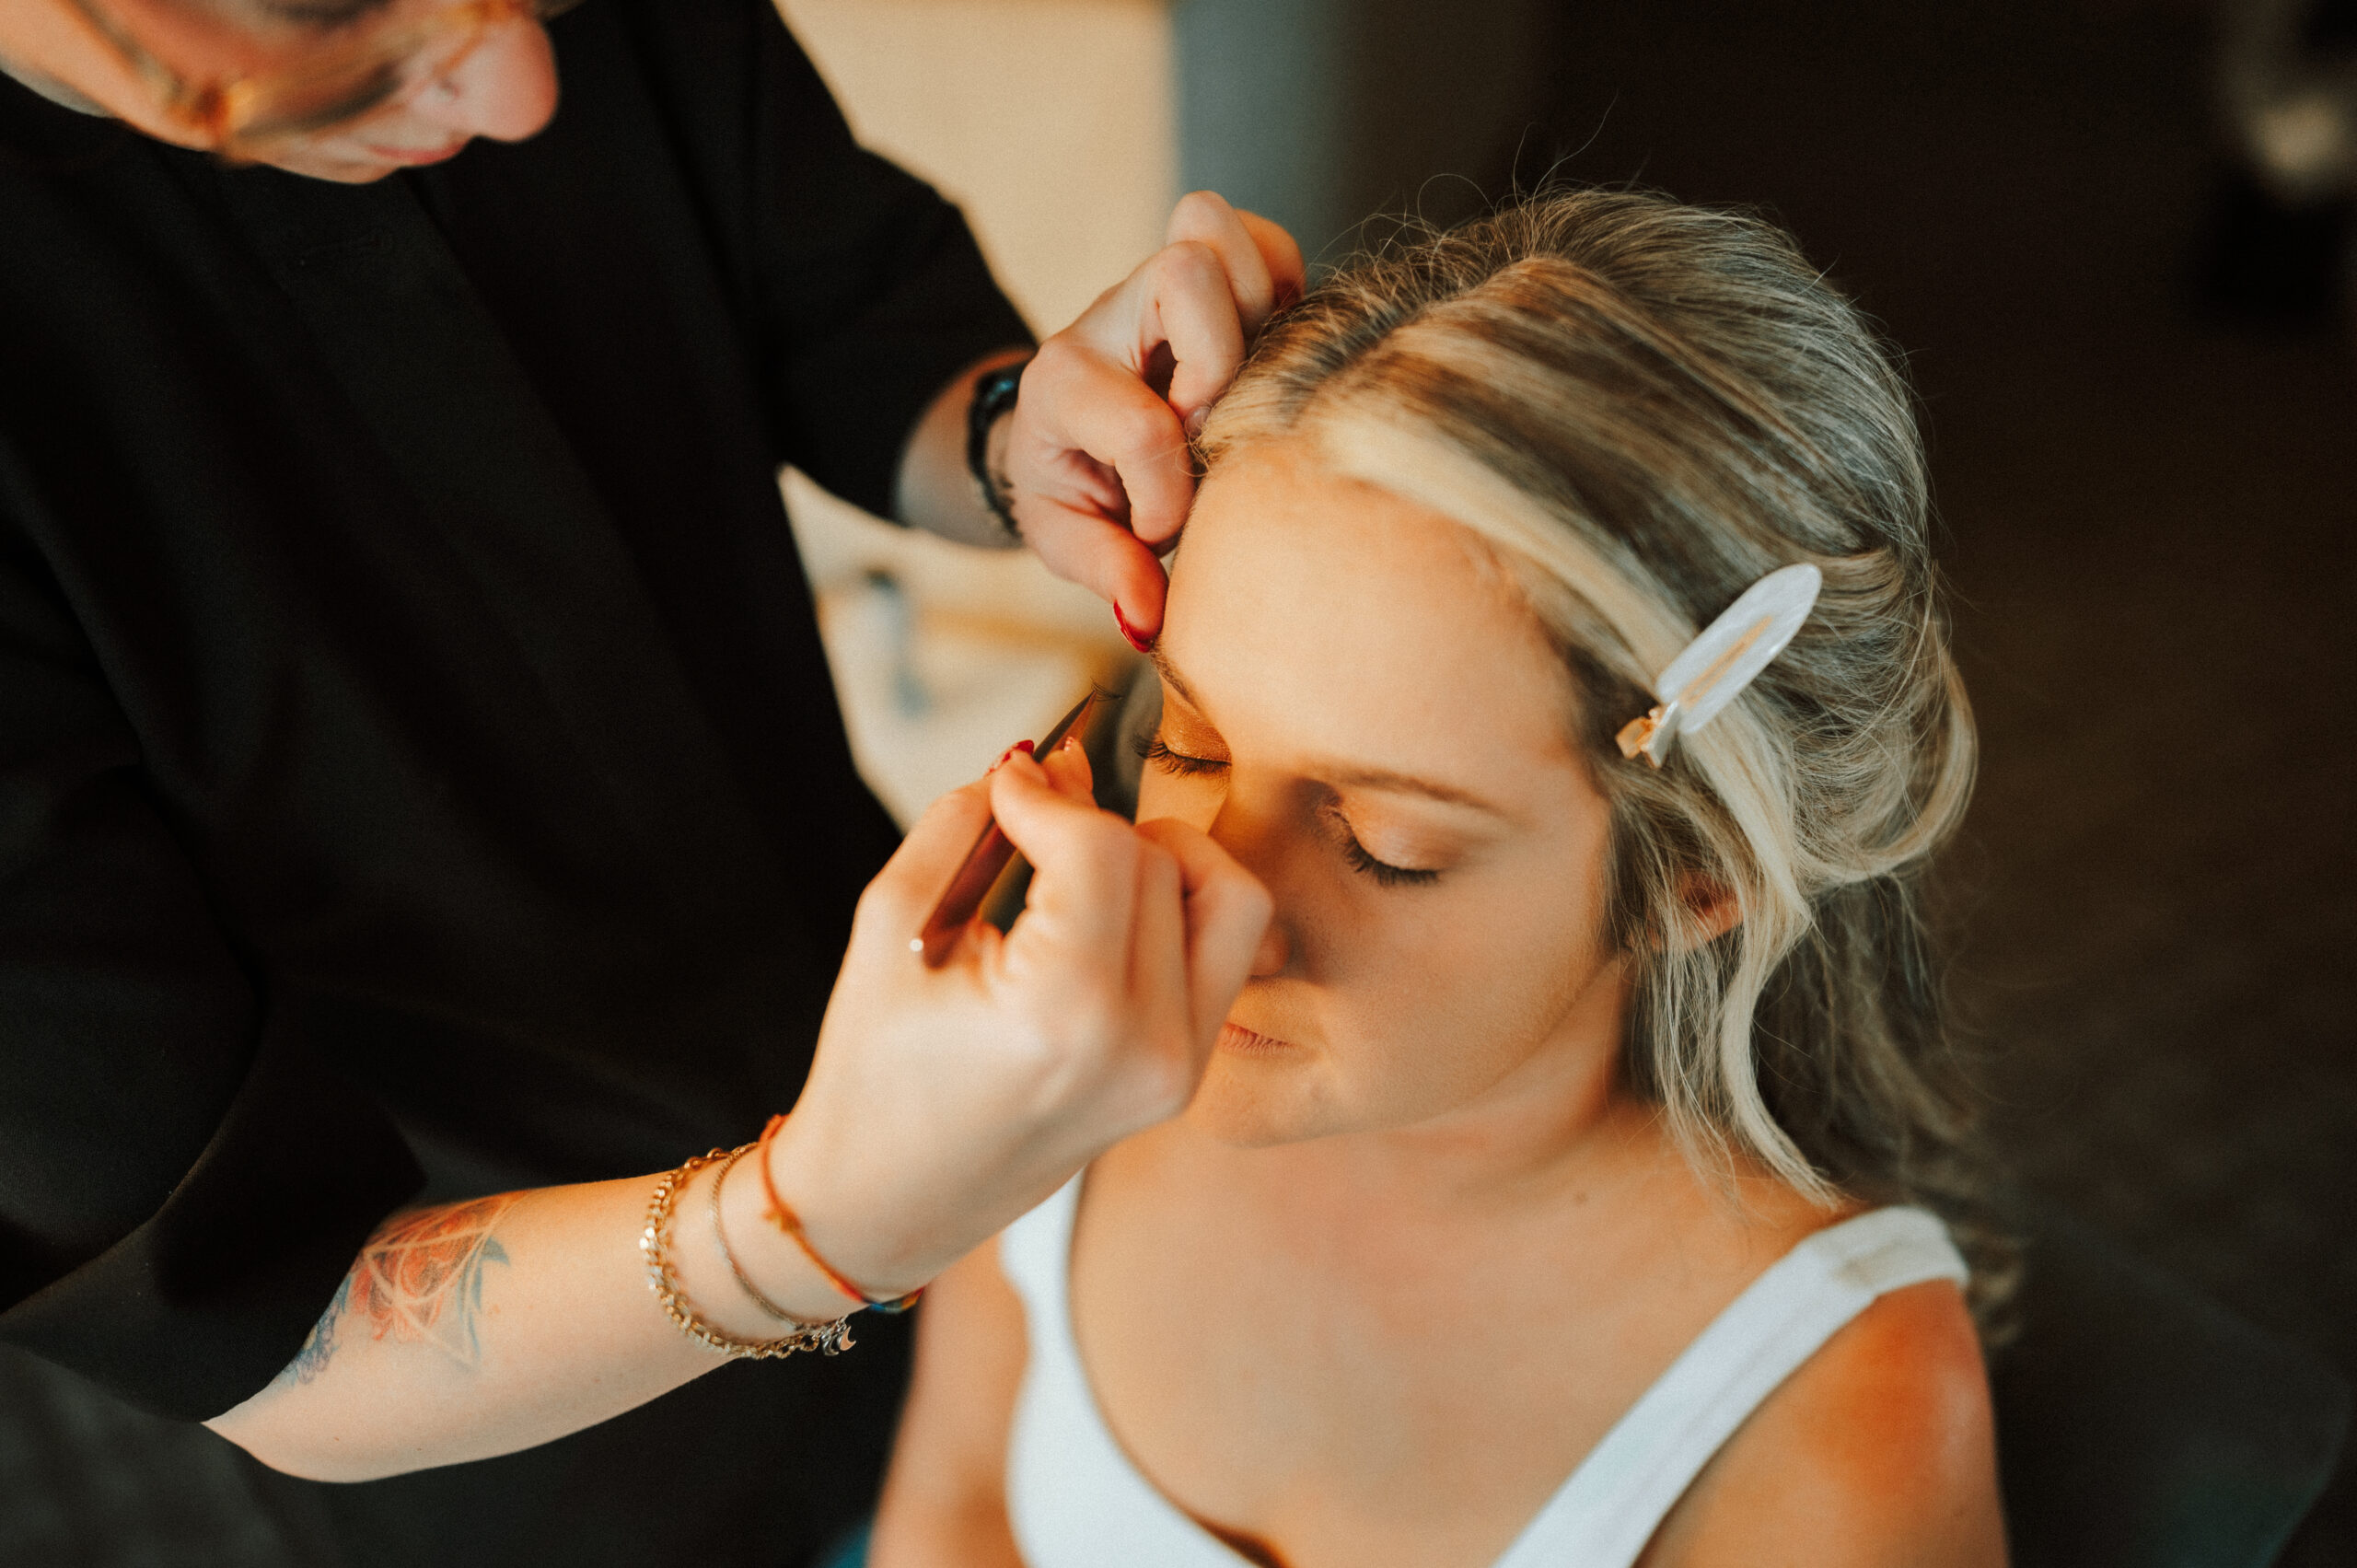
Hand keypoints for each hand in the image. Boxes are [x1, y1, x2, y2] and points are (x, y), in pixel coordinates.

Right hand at [770, 739, 1270, 1295]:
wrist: (887, 1204)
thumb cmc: (873, 1073)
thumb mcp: (892, 930)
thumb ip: (964, 826)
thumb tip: (1038, 764)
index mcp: (1065, 1018)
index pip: (1103, 850)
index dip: (1050, 795)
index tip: (1005, 784)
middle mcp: (1143, 1049)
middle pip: (1161, 865)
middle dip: (1095, 819)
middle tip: (1028, 808)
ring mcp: (1177, 1070)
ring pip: (1226, 899)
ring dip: (1162, 856)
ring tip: (1084, 858)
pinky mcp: (1185, 1077)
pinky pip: (1224, 952)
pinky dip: (1181, 905)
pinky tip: (1108, 903)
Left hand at [1001, 191, 1306, 646]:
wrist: (1055, 429)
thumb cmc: (1068, 485)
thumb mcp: (1065, 538)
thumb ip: (1105, 572)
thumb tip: (1150, 616)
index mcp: (1063, 383)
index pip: (1142, 424)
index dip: (1166, 493)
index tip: (1158, 529)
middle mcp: (1112, 316)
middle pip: (1186, 272)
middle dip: (1221, 364)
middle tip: (1207, 429)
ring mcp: (1163, 286)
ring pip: (1222, 233)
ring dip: (1254, 311)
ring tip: (1242, 384)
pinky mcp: (1218, 276)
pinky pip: (1270, 244)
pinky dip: (1285, 290)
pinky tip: (1271, 356)